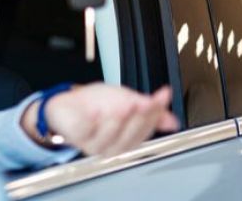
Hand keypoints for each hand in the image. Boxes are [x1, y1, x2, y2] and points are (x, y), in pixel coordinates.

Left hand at [23, 84, 179, 156]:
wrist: (67, 105)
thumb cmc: (97, 105)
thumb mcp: (126, 101)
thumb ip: (148, 109)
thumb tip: (173, 120)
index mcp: (127, 139)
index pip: (146, 130)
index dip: (156, 114)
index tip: (161, 96)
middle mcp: (112, 146)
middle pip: (130, 138)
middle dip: (139, 119)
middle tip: (144, 102)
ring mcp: (93, 144)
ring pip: (109, 139)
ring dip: (117, 121)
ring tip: (124, 105)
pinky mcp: (75, 136)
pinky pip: (84, 131)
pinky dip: (90, 121)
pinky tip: (96, 111)